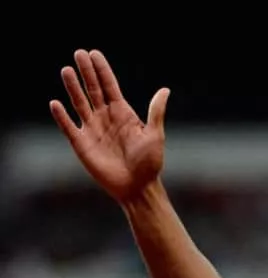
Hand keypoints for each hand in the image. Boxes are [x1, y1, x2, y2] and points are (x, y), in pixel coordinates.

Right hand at [49, 50, 170, 202]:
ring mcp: (92, 129)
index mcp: (122, 113)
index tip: (94, 53)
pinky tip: (56, 103)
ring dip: (72, 87)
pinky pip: (69, 127)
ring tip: (66, 70)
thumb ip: (155, 112)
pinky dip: (62, 116)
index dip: (102, 70)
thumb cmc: (150, 162)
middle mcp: (105, 117)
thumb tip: (165, 90)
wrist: (138, 187)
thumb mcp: (155, 135)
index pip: (109, 86)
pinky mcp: (82, 144)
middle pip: (92, 89)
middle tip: (78, 53)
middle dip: (86, 72)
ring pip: (79, 103)